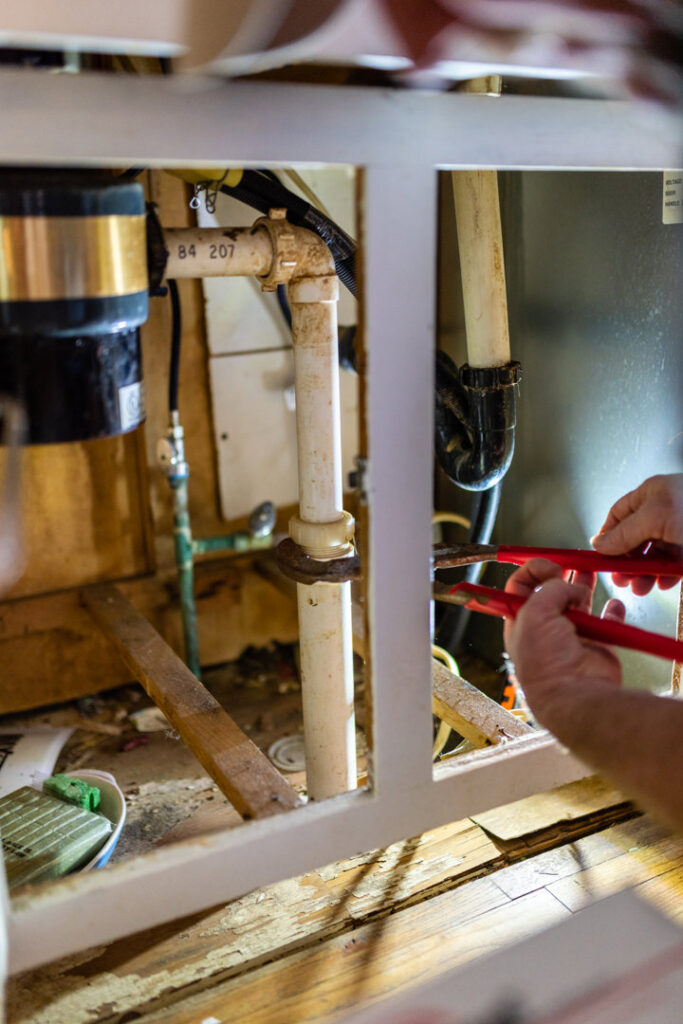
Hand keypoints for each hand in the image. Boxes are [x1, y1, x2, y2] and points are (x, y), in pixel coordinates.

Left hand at [503, 559, 625, 723]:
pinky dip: (612, 611)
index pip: (519, 587)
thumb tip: (571, 585)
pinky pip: (607, 622)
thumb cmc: (545, 661)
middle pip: (551, 592)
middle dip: (561, 576)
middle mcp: (544, 629)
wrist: (575, 694)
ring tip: (591, 573)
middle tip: (571, 565)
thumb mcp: (535, 612)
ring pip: (579, 603)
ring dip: (584, 587)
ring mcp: (571, 637)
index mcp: (520, 621)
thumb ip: (551, 589)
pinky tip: (613, 603)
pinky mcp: (596, 645)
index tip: (550, 567)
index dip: (533, 571)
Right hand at [591, 474, 682, 594]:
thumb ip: (624, 531)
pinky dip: (665, 575)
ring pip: (653, 553)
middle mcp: (665, 510)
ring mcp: (680, 530)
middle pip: (634, 537)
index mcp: (653, 493)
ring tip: (639, 587)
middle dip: (624, 560)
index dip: (607, 536)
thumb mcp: (655, 517)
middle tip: (619, 579)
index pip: (618, 514)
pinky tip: (663, 584)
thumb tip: (600, 544)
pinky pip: (673, 564)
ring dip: (643, 572)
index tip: (599, 558)